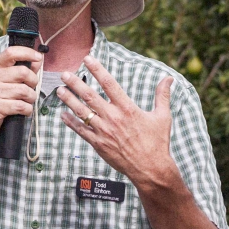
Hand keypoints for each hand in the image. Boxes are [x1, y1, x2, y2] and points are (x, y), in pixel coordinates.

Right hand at [0, 47, 41, 143]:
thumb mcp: (8, 81)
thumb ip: (23, 69)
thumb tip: (38, 59)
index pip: (11, 52)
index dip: (27, 53)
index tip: (38, 57)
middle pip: (23, 72)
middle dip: (33, 82)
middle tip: (31, 89)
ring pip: (24, 90)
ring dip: (31, 98)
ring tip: (27, 101)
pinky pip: (21, 106)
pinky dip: (28, 110)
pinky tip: (24, 111)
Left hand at [56, 55, 174, 184]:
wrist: (151, 169)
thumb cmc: (157, 142)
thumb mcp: (163, 117)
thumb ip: (162, 96)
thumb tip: (169, 79)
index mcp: (127, 108)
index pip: (109, 83)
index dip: (97, 69)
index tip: (87, 59)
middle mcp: (113, 117)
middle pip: (90, 96)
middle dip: (75, 83)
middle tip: (64, 74)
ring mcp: (104, 131)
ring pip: (82, 112)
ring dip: (69, 100)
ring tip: (59, 90)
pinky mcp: (98, 144)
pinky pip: (80, 130)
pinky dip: (70, 122)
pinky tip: (62, 114)